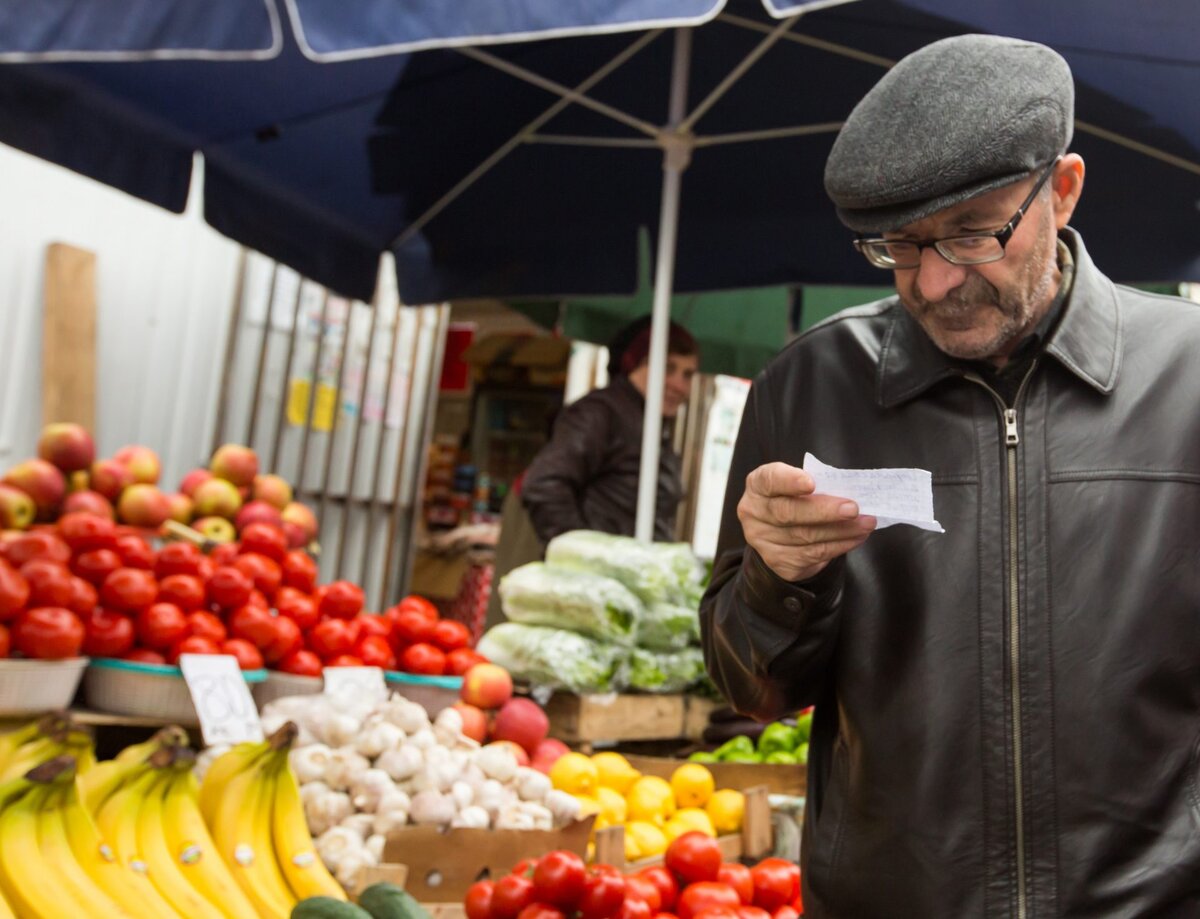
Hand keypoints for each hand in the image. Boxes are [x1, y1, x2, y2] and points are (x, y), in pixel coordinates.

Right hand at [737, 462, 876, 582]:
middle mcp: (753, 513)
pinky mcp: (778, 562)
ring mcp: (762, 540)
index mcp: (758, 485)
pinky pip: (812, 555)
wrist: (780, 532)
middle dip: (824, 511)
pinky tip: (856, 538)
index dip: (789, 481)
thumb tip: (849, 492)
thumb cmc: (795, 498)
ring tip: (866, 523)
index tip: (812, 483)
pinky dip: (839, 546)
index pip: (769, 480)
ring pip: (805, 537)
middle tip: (853, 508)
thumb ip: (815, 485)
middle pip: (787, 513)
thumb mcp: (797, 484)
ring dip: (841, 531)